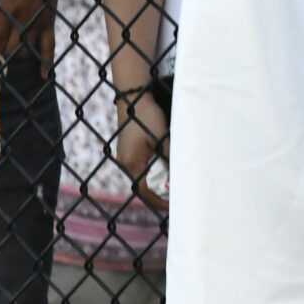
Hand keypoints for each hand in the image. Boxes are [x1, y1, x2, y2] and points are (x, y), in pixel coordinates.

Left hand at [0, 0, 56, 60]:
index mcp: (6, 10)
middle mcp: (21, 21)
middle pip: (9, 48)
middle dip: (0, 53)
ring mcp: (36, 24)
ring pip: (24, 50)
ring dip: (16, 54)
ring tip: (10, 54)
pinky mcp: (48, 22)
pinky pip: (49, 46)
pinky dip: (47, 62)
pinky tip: (44, 75)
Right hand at [115, 87, 170, 209]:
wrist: (134, 98)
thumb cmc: (148, 118)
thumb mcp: (161, 139)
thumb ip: (168, 159)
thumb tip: (178, 178)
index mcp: (131, 164)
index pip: (145, 191)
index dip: (159, 201)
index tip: (173, 206)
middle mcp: (126, 163)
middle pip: (143, 186)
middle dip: (159, 193)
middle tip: (176, 197)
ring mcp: (126, 157)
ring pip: (143, 176)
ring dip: (156, 182)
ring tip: (172, 185)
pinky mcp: (129, 150)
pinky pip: (141, 167)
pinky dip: (152, 171)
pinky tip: (164, 169)